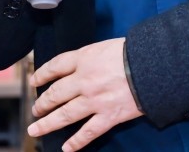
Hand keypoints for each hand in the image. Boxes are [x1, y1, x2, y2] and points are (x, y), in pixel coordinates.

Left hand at [27, 38, 141, 150]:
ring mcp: (94, 100)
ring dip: (48, 124)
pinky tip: (67, 148)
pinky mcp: (108, 116)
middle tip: (35, 110)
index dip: (42, 75)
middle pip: (55, 94)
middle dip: (42, 104)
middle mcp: (84, 81)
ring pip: (65, 115)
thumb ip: (90, 57)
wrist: (153, 66)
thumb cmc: (133, 52)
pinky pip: (88, 132)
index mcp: (83, 59)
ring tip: (36, 130)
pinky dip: (76, 142)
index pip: (55, 67)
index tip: (34, 82)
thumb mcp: (105, 46)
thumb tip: (81, 65)